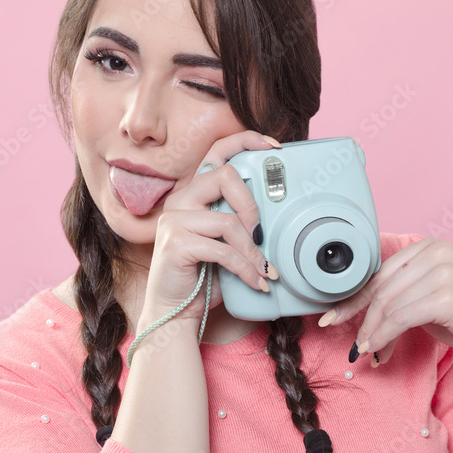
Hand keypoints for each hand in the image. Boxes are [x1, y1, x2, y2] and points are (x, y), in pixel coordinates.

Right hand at [141, 130, 277, 323]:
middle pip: (223, 175)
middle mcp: (179, 199)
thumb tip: (279, 213)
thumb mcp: (225, 242)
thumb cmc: (202, 275)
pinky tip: (255, 282)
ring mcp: (173, 220)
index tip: (274, 147)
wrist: (173, 311)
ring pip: (228, 221)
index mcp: (193, 193)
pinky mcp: (174, 244)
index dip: (245, 141)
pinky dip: (245, 269)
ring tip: (264, 270)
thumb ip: (239, 221)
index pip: (216, 151)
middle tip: (260, 233)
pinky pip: (222, 251)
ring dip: (252, 251)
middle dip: (251, 205)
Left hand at [319, 236, 452, 374]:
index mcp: (429, 245)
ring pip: (389, 305)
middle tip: (355, 346)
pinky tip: (378, 350)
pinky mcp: (448, 295)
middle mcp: (437, 251)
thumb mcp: (422, 300)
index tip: (332, 317)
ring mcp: (444, 271)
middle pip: (382, 288)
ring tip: (369, 352)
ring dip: (373, 333)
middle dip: (363, 320)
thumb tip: (351, 313)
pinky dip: (384, 336)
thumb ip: (394, 296)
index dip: (354, 298)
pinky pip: (401, 318)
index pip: (380, 273)